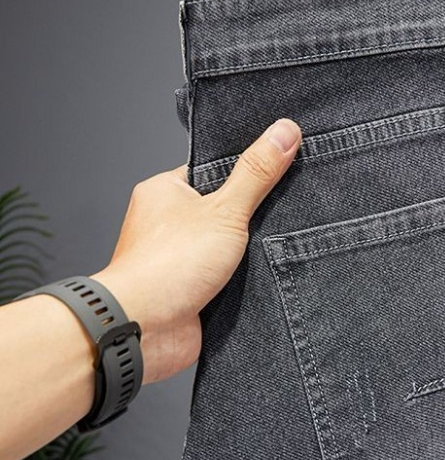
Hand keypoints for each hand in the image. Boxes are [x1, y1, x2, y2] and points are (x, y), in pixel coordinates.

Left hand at [91, 118, 301, 383]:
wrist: (144, 328)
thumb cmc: (167, 265)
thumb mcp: (224, 209)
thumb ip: (256, 173)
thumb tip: (284, 131)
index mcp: (165, 192)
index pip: (211, 171)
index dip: (244, 172)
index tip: (276, 169)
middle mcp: (167, 224)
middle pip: (221, 210)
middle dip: (251, 216)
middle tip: (283, 211)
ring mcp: (179, 259)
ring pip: (225, 247)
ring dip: (248, 253)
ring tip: (277, 245)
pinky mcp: (190, 291)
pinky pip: (224, 279)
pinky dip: (243, 281)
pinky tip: (265, 279)